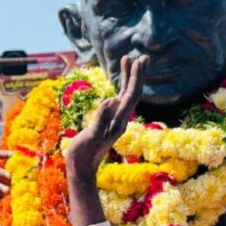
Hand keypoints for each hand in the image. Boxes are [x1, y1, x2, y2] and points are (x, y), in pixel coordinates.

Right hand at [65, 54, 147, 183]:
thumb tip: (112, 100)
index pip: (130, 95)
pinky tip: (118, 83)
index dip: (135, 77)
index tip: (137, 60)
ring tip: (129, 61)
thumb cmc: (83, 154)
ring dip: (130, 78)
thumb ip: (102, 119)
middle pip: (133, 92)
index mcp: (118, 120)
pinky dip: (120, 87)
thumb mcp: (92, 136)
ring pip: (127, 95)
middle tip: (143, 56)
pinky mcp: (108, 122)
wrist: (82, 169)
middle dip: (138, 74)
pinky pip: (118, 100)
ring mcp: (115, 120)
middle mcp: (120, 119)